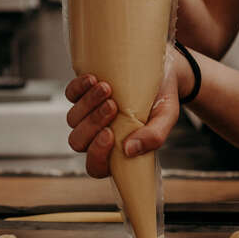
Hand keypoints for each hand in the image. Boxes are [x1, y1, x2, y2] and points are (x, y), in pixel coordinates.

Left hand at [64, 48, 189, 177]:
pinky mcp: (84, 93)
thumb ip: (155, 136)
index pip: (96, 166)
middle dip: (92, 124)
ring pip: (73, 119)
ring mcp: (89, 114)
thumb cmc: (163, 98)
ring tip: (108, 88)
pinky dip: (79, 88)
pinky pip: (71, 94)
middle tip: (113, 106)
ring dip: (88, 104)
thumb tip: (130, 150)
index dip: (96, 155)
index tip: (110, 135)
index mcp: (118, 149)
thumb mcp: (167, 117)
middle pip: (79, 142)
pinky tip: (94, 79)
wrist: (164, 71)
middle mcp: (99, 134)